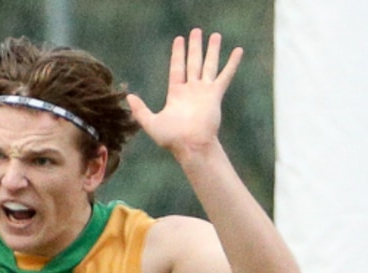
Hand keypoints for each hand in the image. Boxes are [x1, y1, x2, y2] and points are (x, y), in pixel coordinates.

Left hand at [127, 29, 242, 157]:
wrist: (191, 145)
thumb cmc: (172, 138)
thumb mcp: (151, 123)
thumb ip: (141, 110)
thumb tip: (129, 97)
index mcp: (176, 93)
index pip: (177, 68)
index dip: (178, 53)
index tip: (180, 39)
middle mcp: (191, 90)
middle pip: (193, 62)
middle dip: (195, 47)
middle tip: (197, 31)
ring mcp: (204, 91)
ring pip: (209, 65)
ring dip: (213, 50)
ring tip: (216, 35)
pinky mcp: (215, 95)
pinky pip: (225, 75)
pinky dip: (232, 63)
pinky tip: (238, 50)